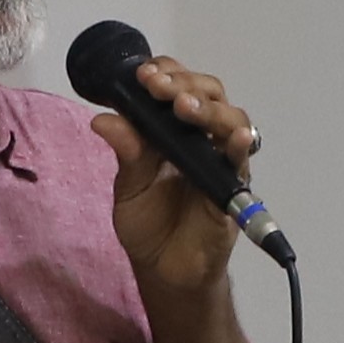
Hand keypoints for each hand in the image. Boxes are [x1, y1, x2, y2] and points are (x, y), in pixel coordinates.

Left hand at [94, 53, 258, 303]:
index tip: (143, 73)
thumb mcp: (129, 186)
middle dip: (183, 85)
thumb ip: (125, 152)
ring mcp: (222, 160)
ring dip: (208, 110)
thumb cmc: (150, 222)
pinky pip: (241, 164)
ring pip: (230, 120)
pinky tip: (234, 138)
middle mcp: (203, 137)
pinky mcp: (233, 189)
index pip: (179, 87)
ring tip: (184, 108)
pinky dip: (239, 148)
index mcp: (175, 129)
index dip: (166, 73)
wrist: (164, 269)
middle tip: (157, 86)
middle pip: (208, 95)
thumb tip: (102, 119)